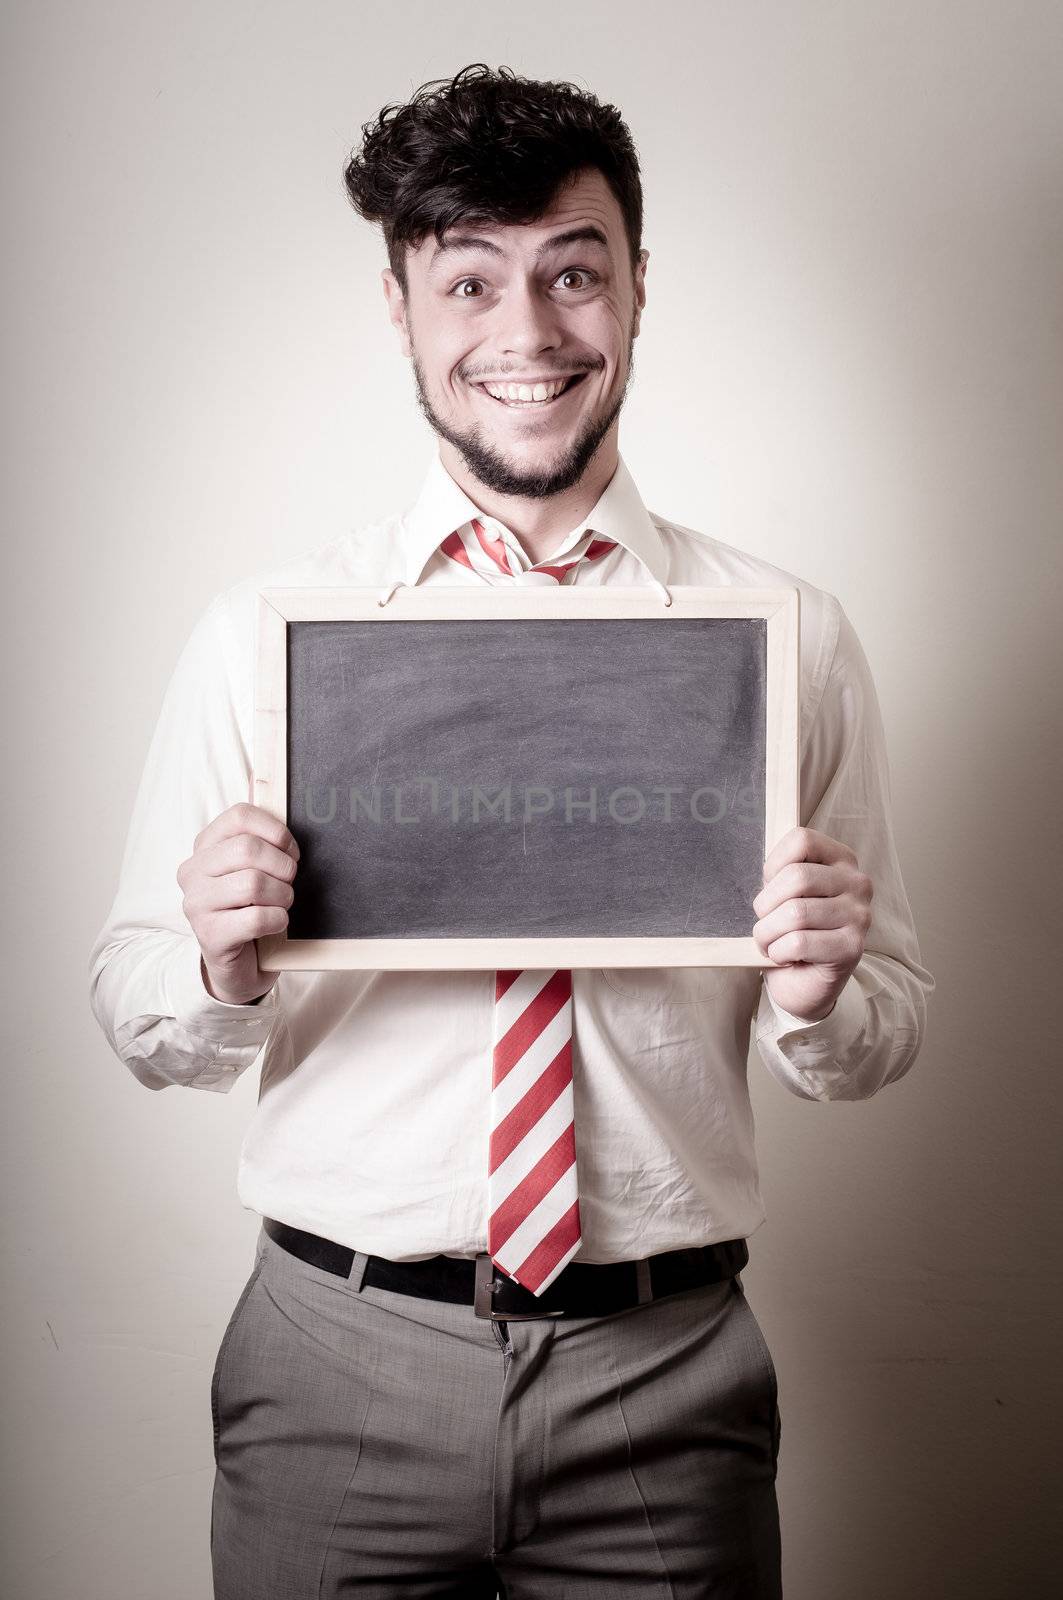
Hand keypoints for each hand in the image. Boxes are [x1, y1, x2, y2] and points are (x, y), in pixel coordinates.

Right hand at [176, 802, 299, 1004]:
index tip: (290, 851)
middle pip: (248, 849)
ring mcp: (196, 905)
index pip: (240, 815)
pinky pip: (256, 918)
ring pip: (253, 884)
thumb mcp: (254, 870)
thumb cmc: (251, 909)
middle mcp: (192, 872)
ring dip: (282, 895)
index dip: (276, 831)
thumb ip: (263, 843)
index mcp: (204, 847)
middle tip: (289, 882)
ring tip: (282, 904)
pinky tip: (275, 924)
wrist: (238, 964)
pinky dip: (277, 920)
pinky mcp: (209, 936)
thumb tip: (288, 823)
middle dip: (282, 866)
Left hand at [752, 826, 872, 1022]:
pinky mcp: (852, 948)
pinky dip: (778, 952)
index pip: (802, 839)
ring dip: (768, 933)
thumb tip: (765, 869)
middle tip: (765, 922)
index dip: (774, 865)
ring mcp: (859, 916)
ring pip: (795, 913)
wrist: (805, 983)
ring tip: (771, 942)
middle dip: (766, 904)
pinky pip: (798, 942)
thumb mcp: (785, 894)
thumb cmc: (792, 931)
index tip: (770, 888)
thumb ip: (781, 873)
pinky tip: (784, 956)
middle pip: (797, 877)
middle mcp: (858, 883)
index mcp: (841, 860)